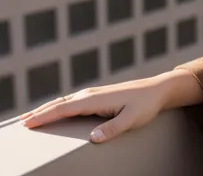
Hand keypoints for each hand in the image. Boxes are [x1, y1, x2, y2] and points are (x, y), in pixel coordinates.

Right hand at [19, 74, 170, 142]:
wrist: (157, 89)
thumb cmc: (145, 105)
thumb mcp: (131, 119)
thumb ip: (112, 129)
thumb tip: (93, 138)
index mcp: (94, 100)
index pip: (63, 109)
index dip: (44, 116)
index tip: (28, 122)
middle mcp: (91, 94)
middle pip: (59, 104)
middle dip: (40, 112)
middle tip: (21, 122)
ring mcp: (94, 94)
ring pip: (64, 102)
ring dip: (48, 109)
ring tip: (32, 117)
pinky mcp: (98, 96)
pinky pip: (72, 102)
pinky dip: (59, 106)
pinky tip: (57, 111)